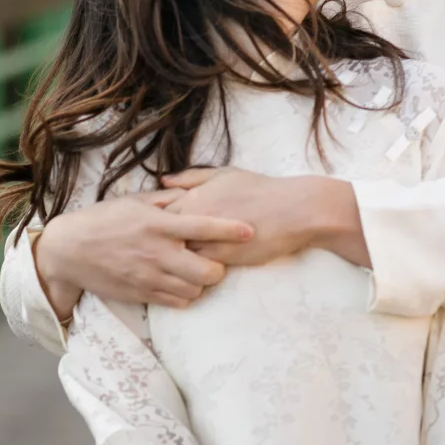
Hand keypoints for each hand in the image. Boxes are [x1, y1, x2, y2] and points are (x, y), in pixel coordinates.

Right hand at [34, 189, 253, 315]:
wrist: (70, 250)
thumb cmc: (104, 220)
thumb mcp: (134, 202)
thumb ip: (167, 199)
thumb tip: (193, 192)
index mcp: (157, 224)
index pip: (202, 226)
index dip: (230, 229)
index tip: (250, 230)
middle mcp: (157, 253)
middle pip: (207, 271)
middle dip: (219, 268)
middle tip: (216, 260)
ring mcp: (149, 277)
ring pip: (195, 290)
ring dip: (203, 283)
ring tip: (197, 272)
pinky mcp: (142, 294)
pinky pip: (178, 302)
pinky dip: (187, 295)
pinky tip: (182, 284)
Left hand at [162, 167, 370, 269]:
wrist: (292, 211)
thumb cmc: (259, 190)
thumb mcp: (224, 175)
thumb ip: (191, 177)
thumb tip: (164, 180)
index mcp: (193, 196)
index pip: (158, 212)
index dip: (153, 221)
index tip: (152, 228)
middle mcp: (196, 219)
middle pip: (163, 237)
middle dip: (158, 243)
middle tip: (153, 248)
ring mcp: (208, 240)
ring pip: (178, 255)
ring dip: (173, 259)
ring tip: (167, 262)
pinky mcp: (222, 259)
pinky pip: (197, 268)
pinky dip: (191, 269)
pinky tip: (190, 269)